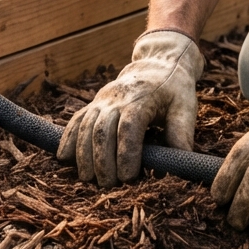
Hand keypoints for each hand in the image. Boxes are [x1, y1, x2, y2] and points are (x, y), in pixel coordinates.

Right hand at [57, 30, 204, 185]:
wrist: (157, 63)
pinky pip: (76, 120)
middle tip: (107, 185)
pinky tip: (63, 158)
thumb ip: (182, 134)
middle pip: (102, 130)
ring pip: (85, 126)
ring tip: (87, 178)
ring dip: (83, 154)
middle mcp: (117, 98)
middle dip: (102, 160)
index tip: (128, 177)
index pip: (129, 128)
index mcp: (141, 99)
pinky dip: (68, 139)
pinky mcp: (94, 103)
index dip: (126, 153)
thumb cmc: (174, 89)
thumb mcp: (185, 106)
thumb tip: (179, 165)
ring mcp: (102, 100)